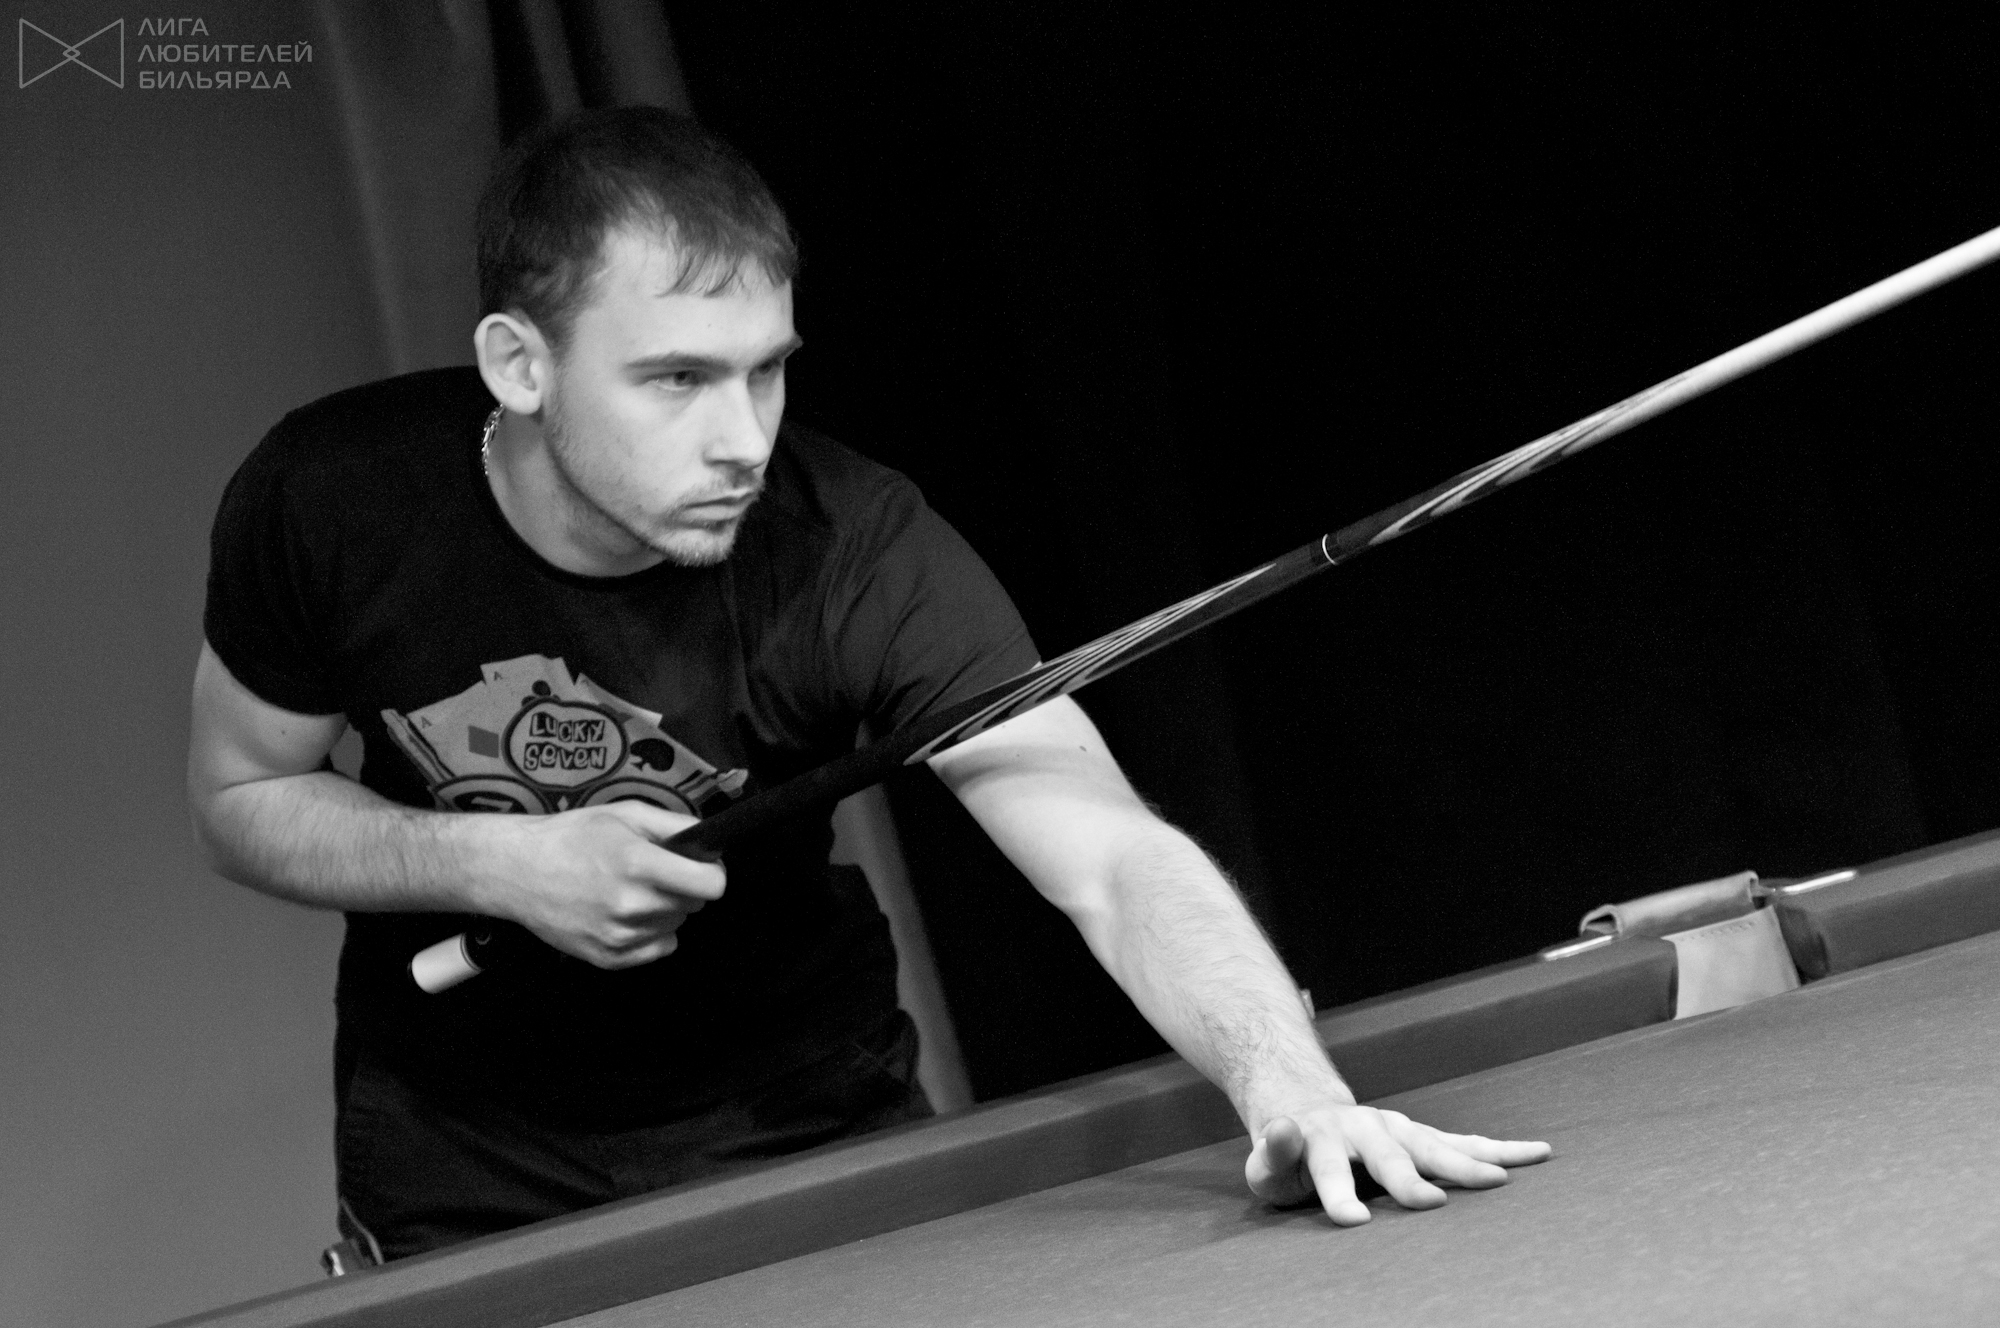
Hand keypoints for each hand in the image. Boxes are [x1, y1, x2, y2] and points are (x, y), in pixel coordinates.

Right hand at [479, 800, 725, 968]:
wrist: (517, 871)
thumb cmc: (572, 836)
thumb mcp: (626, 813)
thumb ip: (675, 825)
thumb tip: (711, 839)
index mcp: (637, 863)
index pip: (711, 885)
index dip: (712, 872)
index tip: (701, 866)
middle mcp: (631, 904)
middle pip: (695, 904)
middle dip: (684, 887)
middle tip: (654, 872)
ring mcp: (619, 936)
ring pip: (676, 925)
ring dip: (665, 909)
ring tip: (630, 890)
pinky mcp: (608, 958)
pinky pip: (658, 949)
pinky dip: (651, 933)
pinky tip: (625, 913)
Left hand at [1245, 1104, 1550, 1224]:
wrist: (1309, 1113)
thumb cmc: (1288, 1158)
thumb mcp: (1266, 1164)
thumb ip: (1272, 1154)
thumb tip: (1280, 1129)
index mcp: (1323, 1139)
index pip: (1329, 1170)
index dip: (1340, 1195)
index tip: (1354, 1221)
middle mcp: (1366, 1129)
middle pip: (1388, 1156)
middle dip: (1410, 1180)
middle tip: (1431, 1202)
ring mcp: (1398, 1130)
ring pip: (1435, 1146)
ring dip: (1465, 1162)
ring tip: (1500, 1180)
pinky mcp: (1422, 1137)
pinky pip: (1465, 1143)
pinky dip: (1500, 1149)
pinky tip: (1537, 1153)